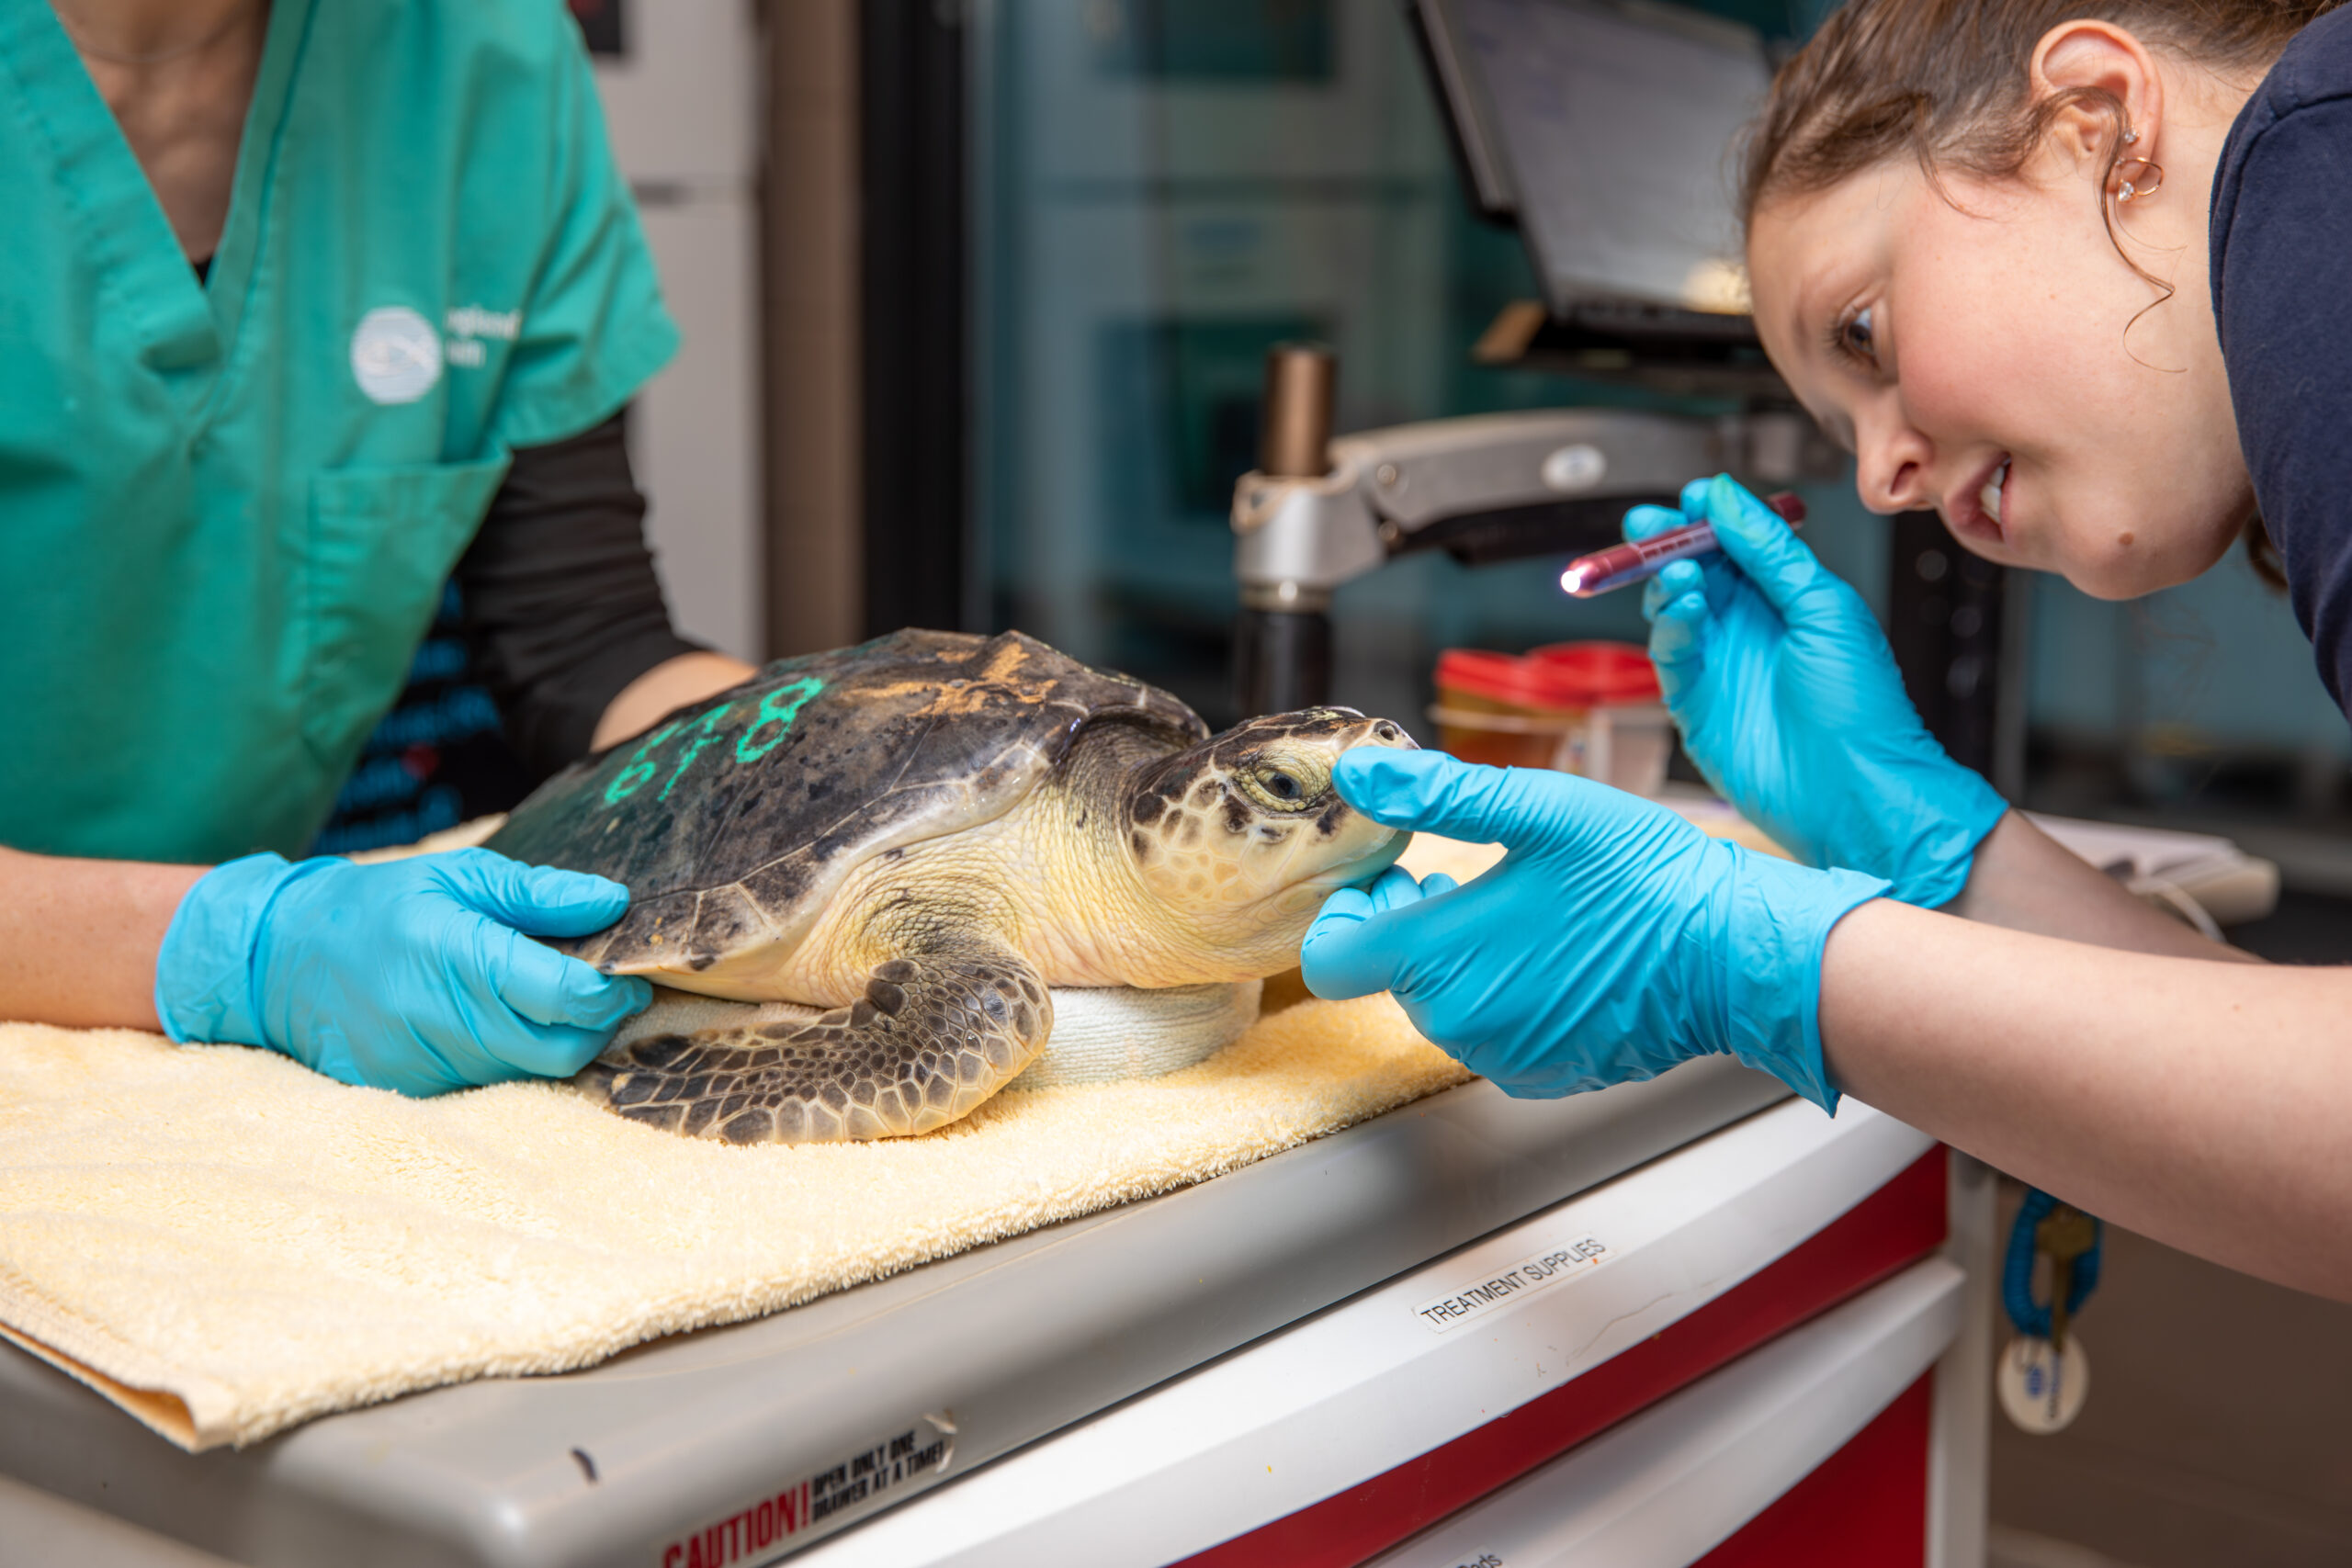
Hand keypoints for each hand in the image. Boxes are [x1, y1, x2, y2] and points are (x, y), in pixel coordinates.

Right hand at [153, 849, 651, 1095]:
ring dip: (559, 1039)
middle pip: (563, 1047)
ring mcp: (424, 1064)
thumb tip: (612, 902)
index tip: (629, 968)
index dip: (613, 988)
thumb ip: (538, 893)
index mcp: (456, 955)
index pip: (567, 995)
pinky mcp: (412, 1091)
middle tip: (609, 988)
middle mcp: (440, 1019)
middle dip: (601, 1022)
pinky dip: (514, 1055)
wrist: (280, 960)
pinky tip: (503, 1020)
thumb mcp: (458, 874)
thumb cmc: (381, 905)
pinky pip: (491, 1083)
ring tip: (552, 996)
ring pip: (532, 1070)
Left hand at [1300, 749, 1886, 1109]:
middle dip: (1409, 923)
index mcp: (1440, 959)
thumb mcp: (1542, 810)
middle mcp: (1460, 1022)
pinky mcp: (1545, 1073)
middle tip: (1455, 875)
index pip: (1331, 957)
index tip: (1391, 875)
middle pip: (1389, 976)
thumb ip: (1437, 794)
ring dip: (1458, 956)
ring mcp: (1504, 1056)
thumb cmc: (1646, 878)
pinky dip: (1503, 991)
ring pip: (1443, 1003)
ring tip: (1514, 906)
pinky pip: (1492, 1031)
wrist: (1737, 955)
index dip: (1348, 912)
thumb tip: (1358, 776)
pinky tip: (1551, 947)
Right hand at [1628, 474, 2006, 907]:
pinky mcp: (1695, 703)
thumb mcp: (1823, 607)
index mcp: (1785, 598)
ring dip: (1669, 581)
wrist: (1856, 792)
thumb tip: (1725, 496)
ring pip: (1673, 606)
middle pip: (1693, 568)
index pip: (1734, 543)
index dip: (1710, 517)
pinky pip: (1670, 653)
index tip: (1692, 497)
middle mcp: (1748, 627)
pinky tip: (1687, 608)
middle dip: (1668, 542)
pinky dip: (1671, 625)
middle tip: (1648, 525)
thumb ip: (1771, 551)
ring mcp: (1719, 663)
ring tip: (1681, 572)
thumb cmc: (1861, 706)